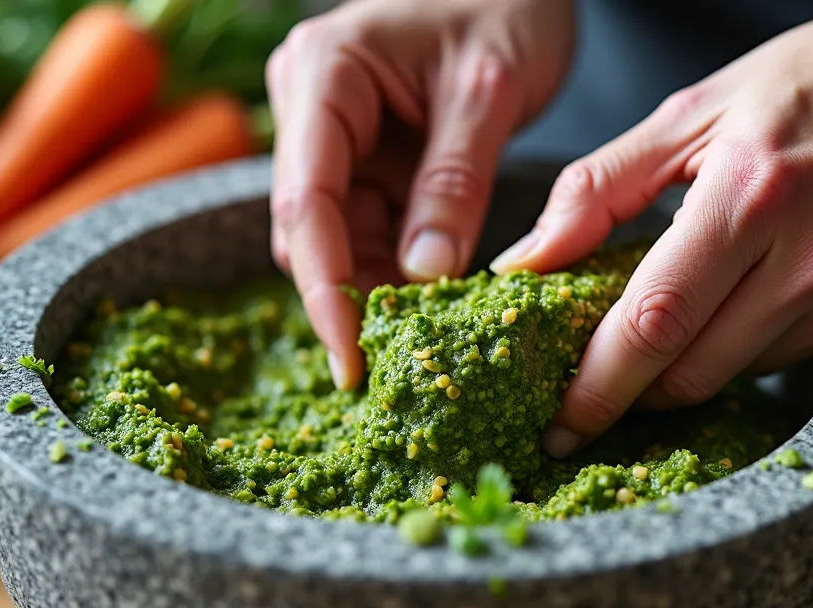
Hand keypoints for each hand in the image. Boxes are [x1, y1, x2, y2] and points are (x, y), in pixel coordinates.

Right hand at [266, 0, 574, 389]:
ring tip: (428, 343)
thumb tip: (426, 276)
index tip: (352, 360)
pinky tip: (436, 308)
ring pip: (339, 239)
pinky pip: (373, 230)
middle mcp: (312, 108)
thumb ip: (455, 181)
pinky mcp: (368, 161)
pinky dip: (402, 271)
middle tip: (399, 368)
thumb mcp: (489, 92)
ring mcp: (337, 137)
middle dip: (352, 298)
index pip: (305, 200)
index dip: (325, 290)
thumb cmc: (507, 7)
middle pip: (310, 229)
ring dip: (380, 291)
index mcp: (324, 75)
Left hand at [490, 0, 812, 456]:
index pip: (654, 323)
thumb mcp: (696, 107)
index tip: (559, 418)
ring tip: (661, 334)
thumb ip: (599, 187)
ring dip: (685, 371)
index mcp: (751, 195)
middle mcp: (810, 258)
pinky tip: (735, 307)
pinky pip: (787, 362)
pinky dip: (742, 350)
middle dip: (630, 393)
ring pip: (737, 375)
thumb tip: (529, 258)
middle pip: (692, 372)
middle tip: (590, 389)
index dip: (597, 385)